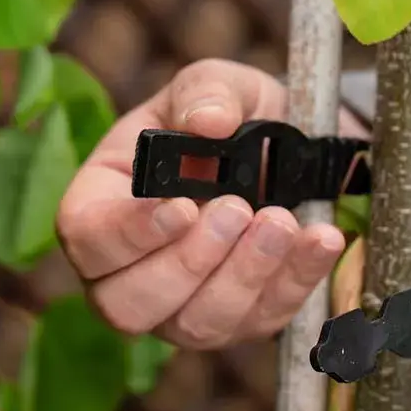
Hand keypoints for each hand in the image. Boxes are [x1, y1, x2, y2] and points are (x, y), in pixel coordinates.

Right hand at [57, 60, 365, 348]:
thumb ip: (206, 93)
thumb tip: (210, 121)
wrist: (297, 152)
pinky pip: (264, 319)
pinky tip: (321, 239)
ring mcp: (186, 309)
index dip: (129, 233)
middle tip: (238, 209)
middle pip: (130, 304)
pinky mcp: (244, 323)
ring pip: (199, 323)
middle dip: (190, 262)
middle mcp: (132, 273)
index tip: (182, 206)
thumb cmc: (234, 120)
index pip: (90, 239)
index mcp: (102, 207)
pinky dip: (297, 279)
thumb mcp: (218, 86)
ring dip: (245, 274)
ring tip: (283, 220)